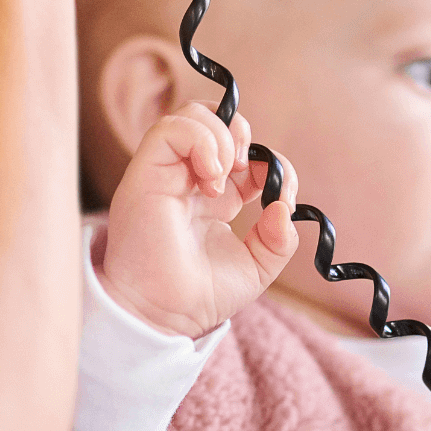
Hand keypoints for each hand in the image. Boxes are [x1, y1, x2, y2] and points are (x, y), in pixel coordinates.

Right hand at [100, 102, 298, 338]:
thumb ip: (279, 239)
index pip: (245, 152)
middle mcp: (189, 179)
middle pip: (215, 120)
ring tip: (224, 176)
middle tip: (247, 170)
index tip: (281, 190)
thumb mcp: (257, 267)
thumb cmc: (200, 296)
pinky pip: (170, 128)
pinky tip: (212, 178)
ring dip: (221, 137)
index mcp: (215, 197)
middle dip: (242, 135)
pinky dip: (201, 141)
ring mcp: (167, 172)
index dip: (270, 161)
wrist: (165, 316)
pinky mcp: (146, 171)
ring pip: (191, 115)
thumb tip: (284, 206)